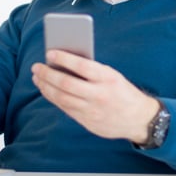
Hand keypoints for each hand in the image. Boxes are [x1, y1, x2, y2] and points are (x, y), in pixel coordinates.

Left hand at [31, 50, 159, 143]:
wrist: (139, 119)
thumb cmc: (122, 91)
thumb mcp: (112, 76)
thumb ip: (91, 70)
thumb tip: (63, 62)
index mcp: (108, 78)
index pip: (81, 66)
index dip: (63, 59)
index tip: (49, 53)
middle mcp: (99, 95)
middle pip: (66, 83)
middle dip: (47, 74)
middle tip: (36, 67)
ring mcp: (93, 110)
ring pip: (62, 98)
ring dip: (46, 87)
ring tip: (38, 78)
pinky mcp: (88, 122)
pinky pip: (65, 108)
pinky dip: (53, 98)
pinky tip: (47, 90)